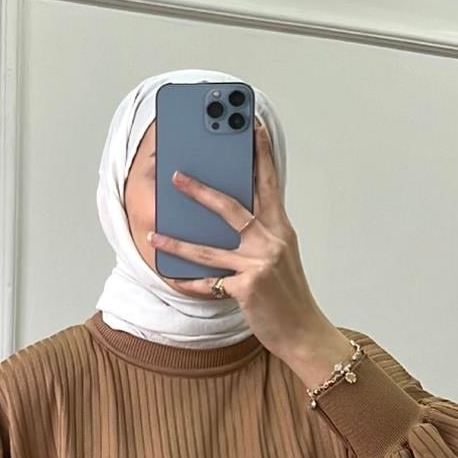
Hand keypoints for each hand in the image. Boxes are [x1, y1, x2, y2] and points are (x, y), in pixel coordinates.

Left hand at [147, 115, 331, 362]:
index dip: (261, 153)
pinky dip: (187, 283)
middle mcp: (271, 241)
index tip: (252, 125)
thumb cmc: (289, 294)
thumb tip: (225, 218)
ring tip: (153, 234)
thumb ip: (260, 235)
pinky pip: (208, 284)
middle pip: (231, 207)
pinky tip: (169, 277)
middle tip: (176, 175)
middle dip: (200, 190)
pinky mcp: (247, 288)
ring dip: (176, 242)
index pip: (269, 182)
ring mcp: (259, 264)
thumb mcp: (281, 256)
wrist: (304, 332)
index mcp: (281, 229)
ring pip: (208, 249)